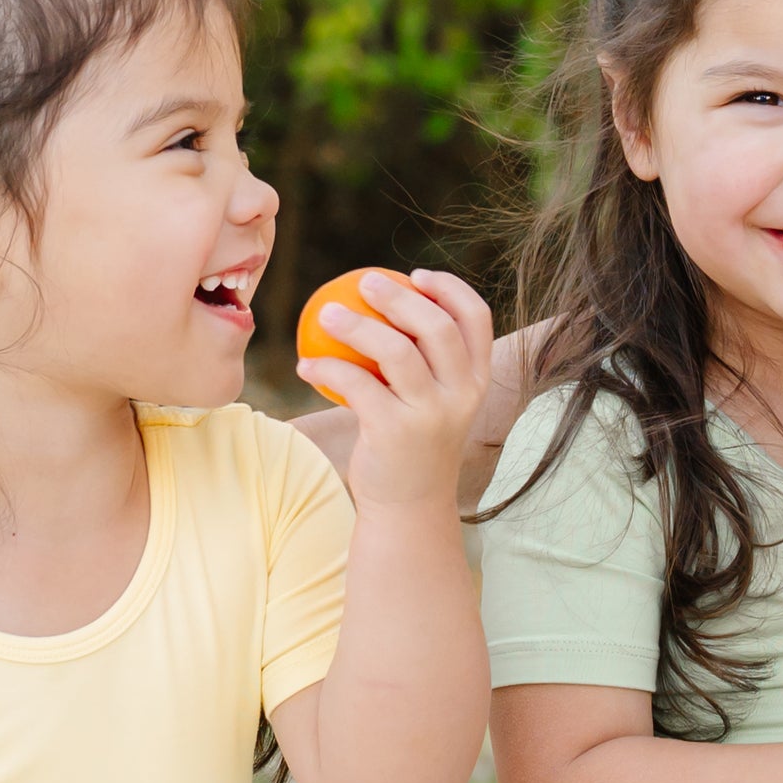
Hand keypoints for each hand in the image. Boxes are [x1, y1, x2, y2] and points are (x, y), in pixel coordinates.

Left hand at [295, 268, 495, 509]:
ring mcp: (432, 414)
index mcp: (477, 380)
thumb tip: (386, 302)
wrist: (410, 506)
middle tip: (364, 282)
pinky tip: (306, 364)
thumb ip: (426, 361)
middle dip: (399, 297)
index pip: (476, 318)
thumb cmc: (415, 442)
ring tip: (326, 313)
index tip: (416, 276)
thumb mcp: (436, 401)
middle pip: (436, 327)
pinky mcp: (396, 432)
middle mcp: (462, 394)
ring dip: (356, 325)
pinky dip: (326, 368)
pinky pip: (357, 385)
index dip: (449, 289)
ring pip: (397, 351)